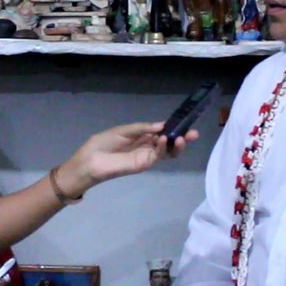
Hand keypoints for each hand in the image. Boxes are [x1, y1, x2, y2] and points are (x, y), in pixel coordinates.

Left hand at [60, 121, 198, 192]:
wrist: (91, 160)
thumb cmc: (104, 143)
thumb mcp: (124, 130)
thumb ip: (142, 128)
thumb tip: (161, 125)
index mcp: (141, 135)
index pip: (161, 130)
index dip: (173, 126)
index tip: (185, 121)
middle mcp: (147, 145)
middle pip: (168, 141)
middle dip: (181, 137)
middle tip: (193, 133)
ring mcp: (147, 155)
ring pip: (167, 150)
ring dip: (177, 144)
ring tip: (183, 137)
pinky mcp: (144, 163)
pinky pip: (158, 155)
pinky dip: (164, 148)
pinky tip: (166, 140)